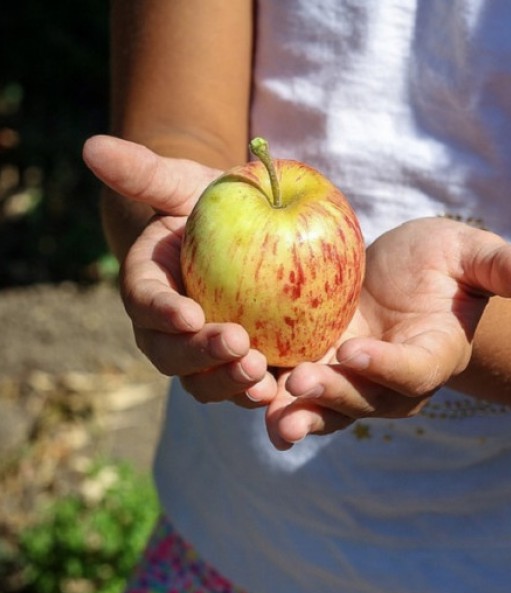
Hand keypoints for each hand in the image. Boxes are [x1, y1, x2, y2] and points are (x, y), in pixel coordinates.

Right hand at [82, 135, 277, 404]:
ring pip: (207, 383)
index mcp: (149, 287)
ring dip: (231, 384)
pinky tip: (289, 395)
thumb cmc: (215, 205)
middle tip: (238, 345)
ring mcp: (206, 357)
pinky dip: (263, 400)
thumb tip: (92, 146)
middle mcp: (170, 331)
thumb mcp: (187, 183)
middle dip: (201, 356)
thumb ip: (146, 172)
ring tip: (262, 377)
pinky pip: (248, 391)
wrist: (251, 234)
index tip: (188, 314)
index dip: (163, 312)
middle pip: (173, 356)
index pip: (146, 303)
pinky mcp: (246, 367)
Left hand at [264, 217, 510, 447]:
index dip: (388, 367)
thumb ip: (496, 264)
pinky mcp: (319, 372)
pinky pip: (296, 394)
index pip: (415, 371)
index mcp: (436, 354)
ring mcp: (354, 383)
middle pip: (366, 401)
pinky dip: (271, 397)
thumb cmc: (443, 262)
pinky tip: (242, 391)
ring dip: (299, 413)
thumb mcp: (468, 252)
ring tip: (269, 413)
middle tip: (300, 382)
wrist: (403, 278)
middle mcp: (395, 382)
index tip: (357, 351)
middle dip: (335, 396)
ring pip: (328, 409)